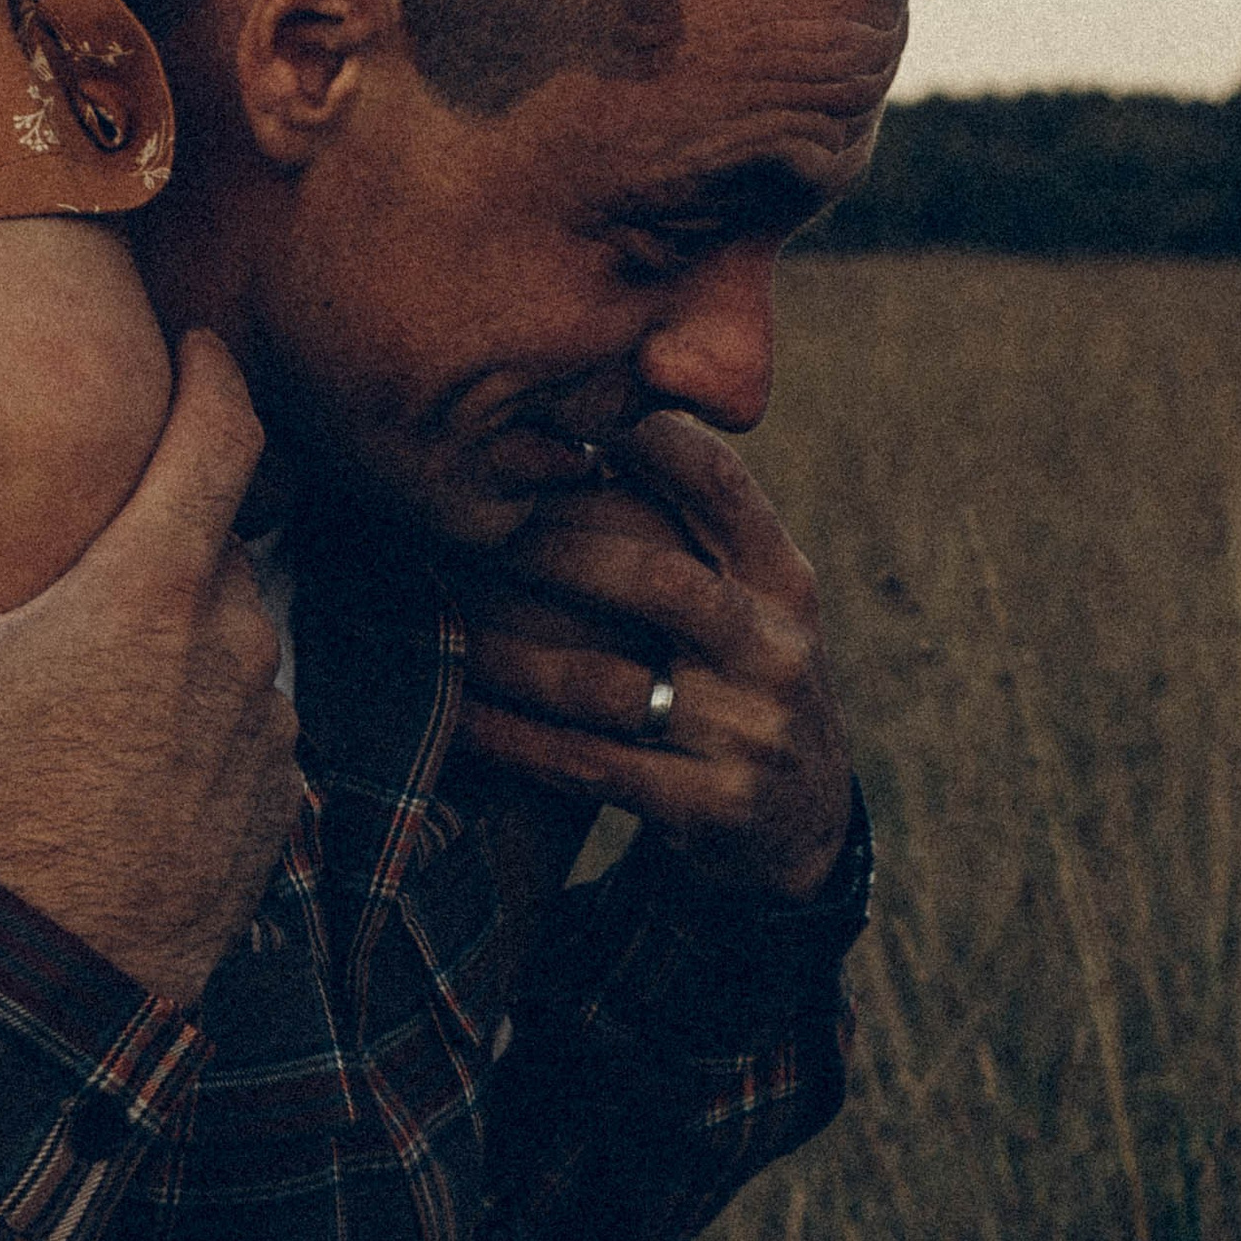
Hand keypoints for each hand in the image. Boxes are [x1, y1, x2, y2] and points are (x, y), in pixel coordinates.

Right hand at [0, 332, 299, 1005]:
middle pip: (219, 542)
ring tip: (101, 681)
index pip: (225, 434)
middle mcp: (235, 636)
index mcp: (154, 586)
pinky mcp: (283, 792)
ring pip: (238, 634)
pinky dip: (206, 720)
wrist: (56, 980)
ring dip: (186, 635)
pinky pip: (252, 723)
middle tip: (100, 553)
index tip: (200, 346)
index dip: (216, 376)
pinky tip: (135, 761)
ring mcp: (269, 719)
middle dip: (167, 536)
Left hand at [454, 415, 853, 900]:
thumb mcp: (751, 601)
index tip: (559, 412)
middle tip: (469, 523)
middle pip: (655, 580)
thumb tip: (580, 423)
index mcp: (786, 581)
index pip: (721, 487)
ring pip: (608, 682)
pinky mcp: (710, 809)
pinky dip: (514, 739)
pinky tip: (456, 712)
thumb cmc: (739, 680)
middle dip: (551, 547)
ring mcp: (748, 734)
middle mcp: (776, 650)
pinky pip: (588, 766)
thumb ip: (692, 528)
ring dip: (509, 650)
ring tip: (442, 615)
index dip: (641, 440)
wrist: (799, 828)